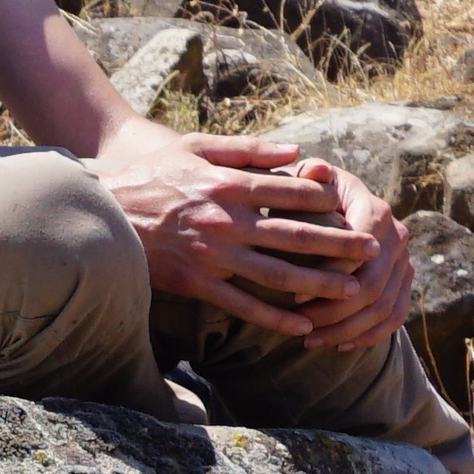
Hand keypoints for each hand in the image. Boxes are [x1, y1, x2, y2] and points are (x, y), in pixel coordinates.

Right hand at [101, 131, 411, 347]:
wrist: (101, 211)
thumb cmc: (152, 173)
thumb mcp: (197, 146)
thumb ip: (248, 149)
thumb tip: (296, 152)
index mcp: (229, 184)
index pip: (290, 192)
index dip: (327, 201)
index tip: (353, 207)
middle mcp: (226, 221)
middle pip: (294, 235)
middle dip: (338, 244)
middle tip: (372, 251)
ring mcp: (212, 255)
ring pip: (276, 274)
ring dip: (318, 284)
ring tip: (352, 291)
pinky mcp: (196, 283)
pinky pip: (243, 305)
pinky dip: (275, 318)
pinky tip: (303, 326)